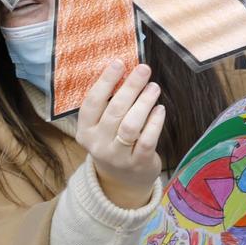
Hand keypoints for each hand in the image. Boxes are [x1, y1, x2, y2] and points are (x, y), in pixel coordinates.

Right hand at [75, 60, 164, 207]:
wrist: (122, 181)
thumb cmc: (114, 143)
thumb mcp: (103, 127)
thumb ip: (109, 104)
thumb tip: (125, 70)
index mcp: (85, 131)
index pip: (92, 103)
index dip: (105, 81)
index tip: (119, 63)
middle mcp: (98, 144)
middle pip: (114, 111)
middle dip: (130, 87)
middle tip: (144, 69)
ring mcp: (117, 156)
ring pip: (130, 126)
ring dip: (144, 103)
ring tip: (154, 87)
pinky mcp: (137, 163)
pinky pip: (147, 140)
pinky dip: (154, 122)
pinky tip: (160, 109)